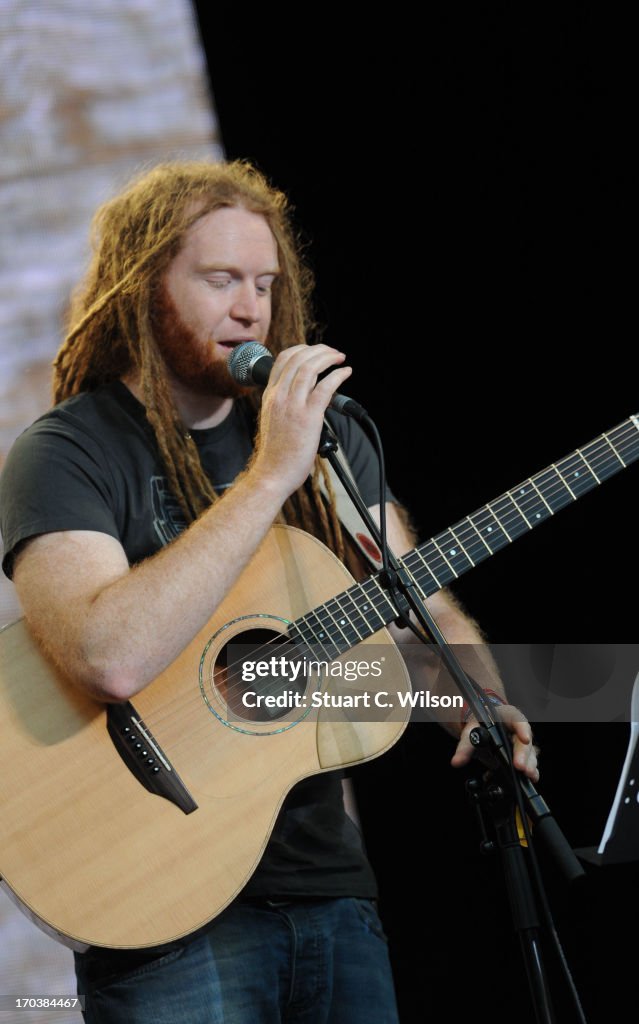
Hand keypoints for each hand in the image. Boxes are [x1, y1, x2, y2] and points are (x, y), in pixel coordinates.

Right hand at [249, 344, 352, 497]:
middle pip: (297, 358)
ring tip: (340, 358)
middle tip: (333, 353)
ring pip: (309, 368)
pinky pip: (324, 388)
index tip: (316, 351)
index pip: (282, 359)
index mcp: (270, 396)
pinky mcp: (308, 418)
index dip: (302, 349)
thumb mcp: (274, 419)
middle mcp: (278, 396)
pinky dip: (337, 376)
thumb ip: (286, 402)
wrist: (272, 473)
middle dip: (319, 350)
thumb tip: (308, 391)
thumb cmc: (276, 453)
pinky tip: (345, 373)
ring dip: (328, 358)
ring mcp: (292, 406)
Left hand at [451, 704, 539, 781]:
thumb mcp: (471, 733)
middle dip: (524, 754)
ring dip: (530, 764)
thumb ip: (464, 747)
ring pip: (530, 753)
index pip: (517, 719)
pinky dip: (531, 771)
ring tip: (529, 774)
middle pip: (524, 740)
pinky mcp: (523, 755)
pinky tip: (532, 777)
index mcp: (507, 715)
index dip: (522, 728)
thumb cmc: (480, 726)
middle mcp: (517, 728)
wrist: (482, 730)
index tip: (525, 738)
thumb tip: (456, 761)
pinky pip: (529, 762)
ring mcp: (522, 743)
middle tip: (520, 766)